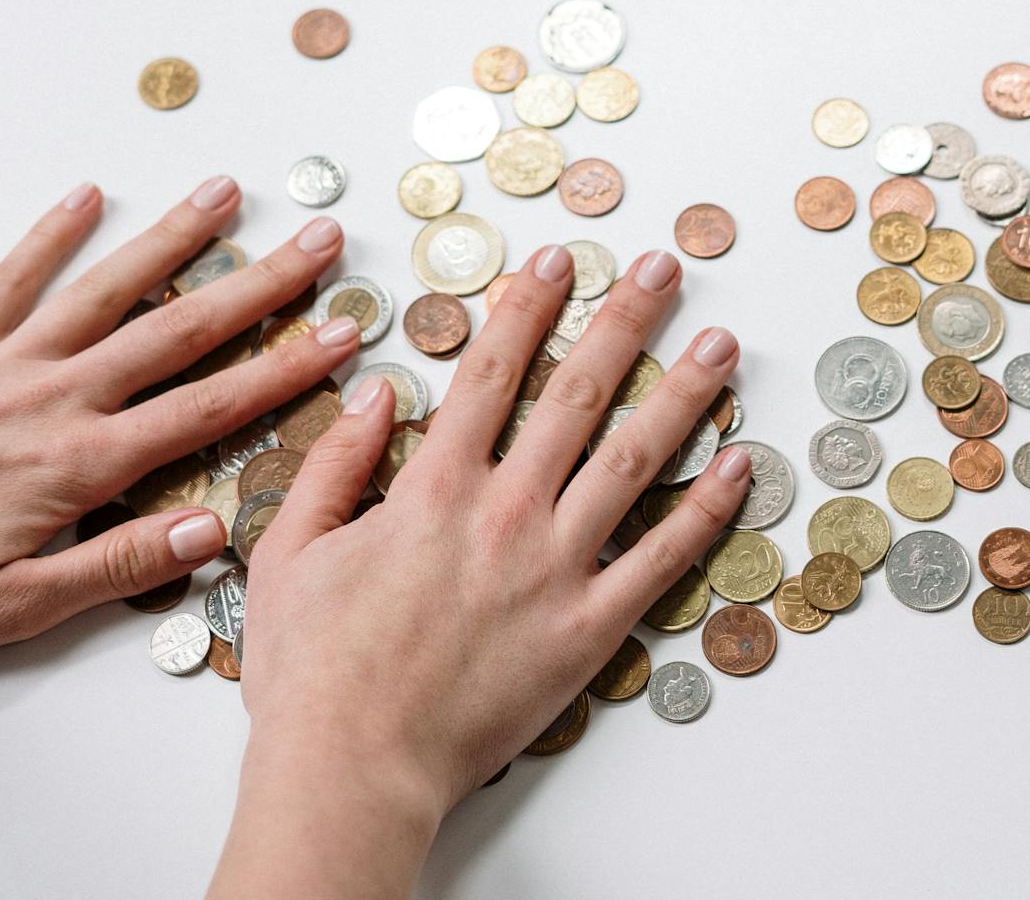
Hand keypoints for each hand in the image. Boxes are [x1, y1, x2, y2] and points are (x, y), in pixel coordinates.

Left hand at [0, 176, 365, 657]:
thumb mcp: (18, 605)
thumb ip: (118, 566)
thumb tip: (210, 532)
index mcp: (85, 463)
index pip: (211, 408)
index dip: (287, 368)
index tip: (344, 333)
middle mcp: (59, 396)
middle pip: (182, 330)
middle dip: (262, 284)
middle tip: (320, 242)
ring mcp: (9, 363)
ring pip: (110, 288)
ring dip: (175, 238)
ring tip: (226, 193)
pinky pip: (11, 279)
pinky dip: (50, 234)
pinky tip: (87, 196)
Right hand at [211, 244, 749, 899]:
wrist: (352, 770)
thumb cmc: (314, 672)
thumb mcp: (289, 552)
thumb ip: (333, 465)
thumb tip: (375, 393)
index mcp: (434, 488)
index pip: (494, 370)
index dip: (529, 305)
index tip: (559, 259)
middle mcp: (506, 513)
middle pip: (580, 392)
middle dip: (626, 319)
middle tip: (662, 268)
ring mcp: (557, 569)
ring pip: (636, 460)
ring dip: (685, 394)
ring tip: (722, 345)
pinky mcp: (590, 628)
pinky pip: (664, 559)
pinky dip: (707, 510)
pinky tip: (740, 466)